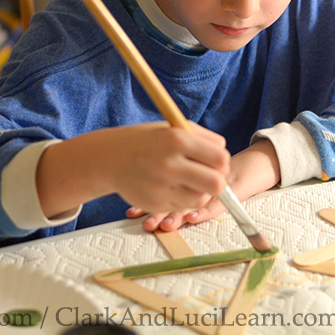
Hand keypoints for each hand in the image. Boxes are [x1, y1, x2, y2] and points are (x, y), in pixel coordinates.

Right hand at [127, 139, 280, 231]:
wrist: (110, 158)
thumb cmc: (147, 141)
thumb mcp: (173, 128)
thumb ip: (203, 138)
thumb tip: (224, 157)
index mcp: (177, 139)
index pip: (220, 158)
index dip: (222, 162)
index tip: (215, 162)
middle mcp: (169, 164)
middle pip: (216, 183)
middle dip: (218, 181)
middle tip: (209, 177)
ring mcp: (161, 186)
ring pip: (201, 199)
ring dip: (200, 192)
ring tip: (189, 181)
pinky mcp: (155, 203)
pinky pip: (183, 206)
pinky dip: (183, 199)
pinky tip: (172, 187)